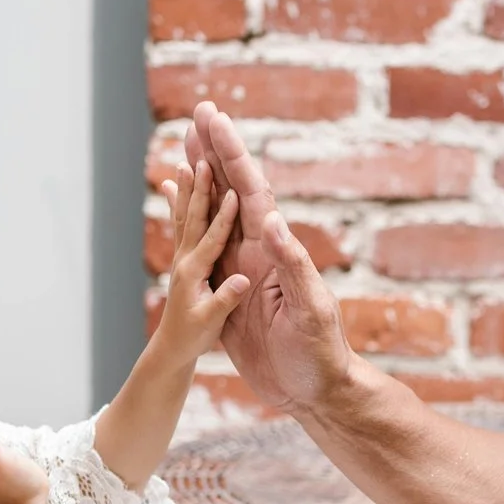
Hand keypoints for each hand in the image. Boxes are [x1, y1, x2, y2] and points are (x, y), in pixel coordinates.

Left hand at [150, 157, 251, 361]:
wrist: (171, 347)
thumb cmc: (193, 337)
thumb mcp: (211, 322)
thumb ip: (225, 300)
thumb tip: (242, 280)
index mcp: (194, 272)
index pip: (211, 239)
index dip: (223, 217)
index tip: (233, 192)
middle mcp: (185, 259)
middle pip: (194, 218)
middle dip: (199, 189)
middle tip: (202, 160)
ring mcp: (182, 257)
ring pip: (185, 216)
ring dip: (186, 188)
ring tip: (185, 162)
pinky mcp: (184, 258)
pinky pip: (182, 224)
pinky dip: (178, 202)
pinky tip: (170, 184)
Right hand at [180, 101, 356, 411]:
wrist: (316, 392)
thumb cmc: (320, 353)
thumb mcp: (308, 308)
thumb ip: (292, 264)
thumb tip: (269, 219)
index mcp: (275, 249)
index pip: (249, 190)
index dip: (230, 152)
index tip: (212, 119)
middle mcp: (259, 251)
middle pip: (232, 190)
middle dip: (215, 151)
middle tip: (198, 112)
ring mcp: (244, 270)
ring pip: (217, 213)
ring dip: (203, 177)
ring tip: (186, 145)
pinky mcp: (233, 293)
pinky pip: (207, 249)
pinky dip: (193, 224)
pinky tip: (183, 211)